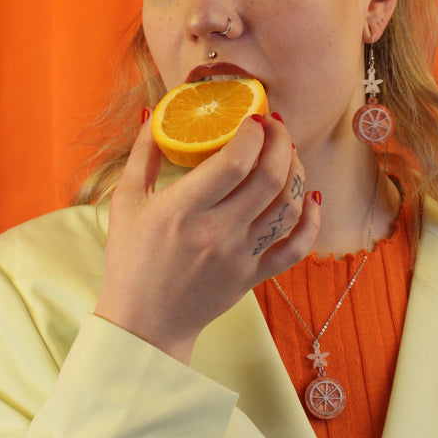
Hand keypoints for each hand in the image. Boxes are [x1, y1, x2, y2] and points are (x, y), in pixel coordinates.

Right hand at [94, 113, 320, 362]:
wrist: (144, 324)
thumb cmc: (130, 259)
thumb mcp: (125, 202)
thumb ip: (142, 153)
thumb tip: (154, 113)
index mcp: (182, 210)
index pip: (234, 162)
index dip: (252, 133)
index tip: (252, 116)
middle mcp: (216, 233)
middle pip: (270, 178)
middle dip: (281, 142)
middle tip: (276, 125)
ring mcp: (240, 257)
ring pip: (288, 207)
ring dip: (297, 173)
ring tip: (288, 154)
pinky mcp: (254, 277)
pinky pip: (297, 247)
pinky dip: (311, 220)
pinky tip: (310, 197)